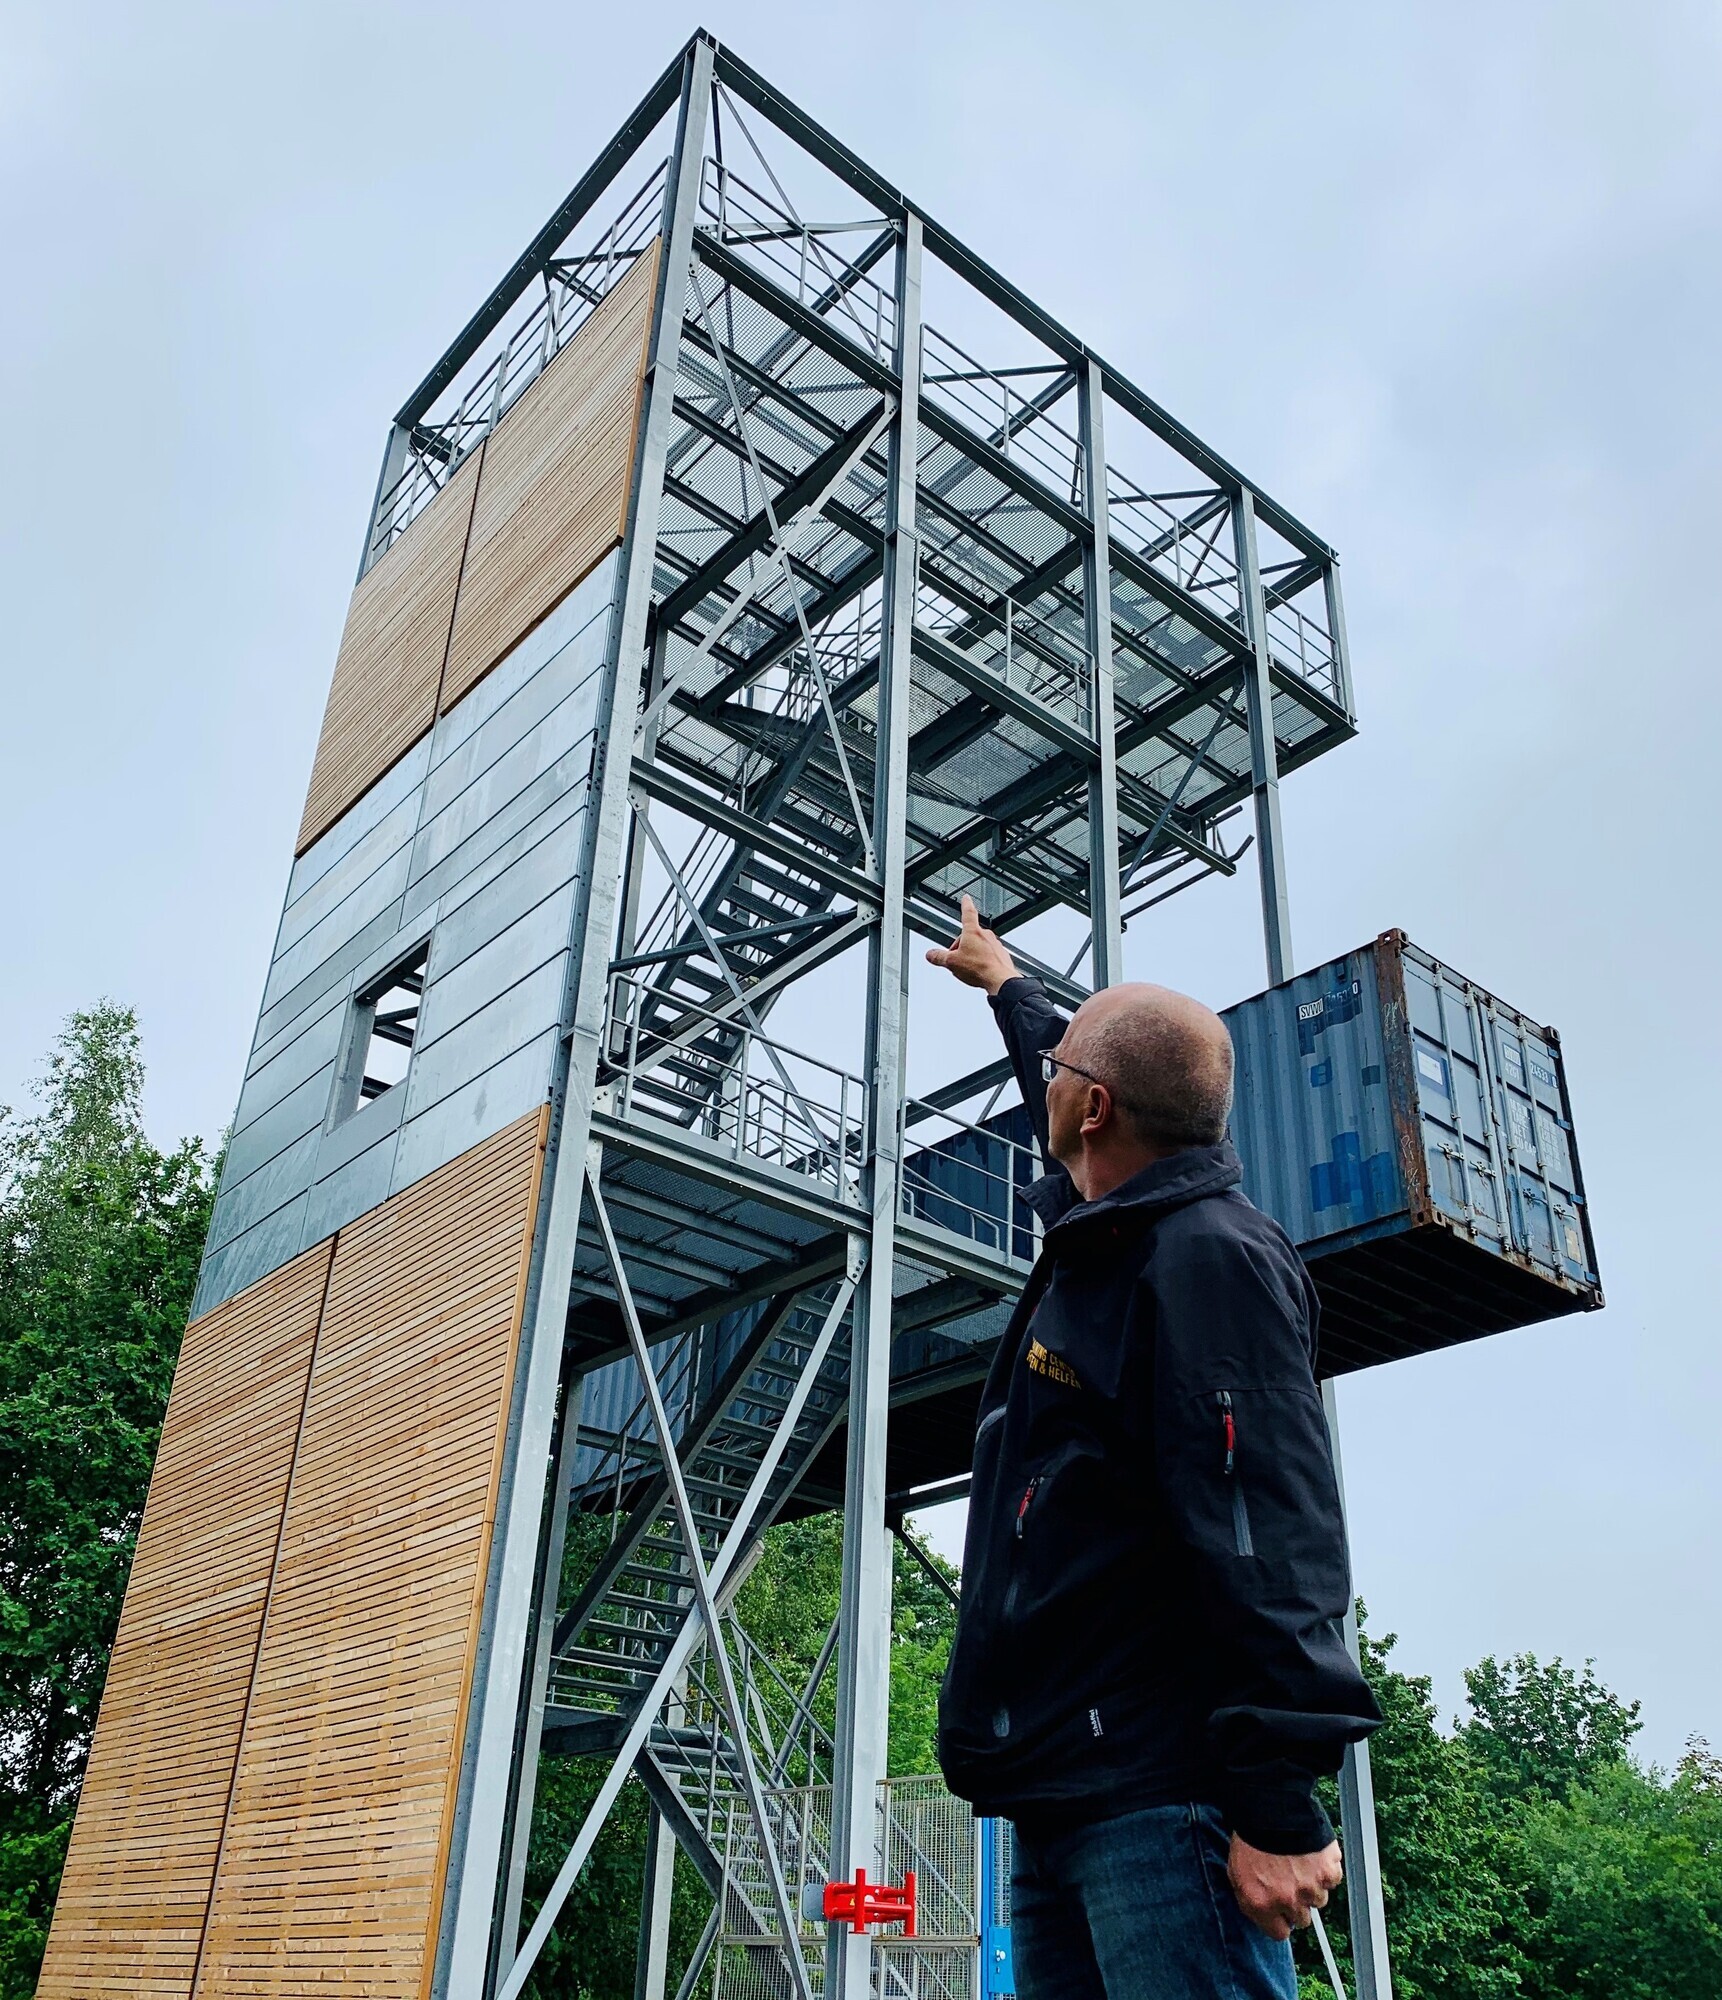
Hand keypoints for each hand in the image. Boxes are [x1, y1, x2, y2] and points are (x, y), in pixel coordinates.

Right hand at [925, 894, 1019, 995]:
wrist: (1000, 980)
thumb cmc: (979, 968)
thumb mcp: (952, 963)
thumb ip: (939, 957)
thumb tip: (930, 954)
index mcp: (972, 932)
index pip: (968, 913)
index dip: (966, 904)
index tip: (966, 898)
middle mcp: (986, 935)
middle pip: (970, 935)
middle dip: (961, 946)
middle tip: (957, 959)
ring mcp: (995, 945)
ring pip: (979, 946)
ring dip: (972, 954)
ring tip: (969, 968)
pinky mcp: (1001, 955)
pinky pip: (989, 955)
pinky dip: (983, 961)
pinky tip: (979, 971)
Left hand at [1227, 1835, 1342, 1941]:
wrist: (1270, 1806)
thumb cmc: (1251, 1834)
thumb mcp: (1236, 1871)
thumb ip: (1249, 1898)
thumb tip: (1261, 1912)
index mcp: (1261, 1903)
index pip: (1279, 1933)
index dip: (1280, 1920)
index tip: (1281, 1911)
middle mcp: (1288, 1901)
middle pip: (1302, 1918)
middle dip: (1297, 1902)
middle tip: (1290, 1880)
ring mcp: (1310, 1888)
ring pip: (1319, 1899)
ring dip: (1312, 1885)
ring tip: (1300, 1862)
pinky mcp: (1328, 1872)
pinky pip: (1332, 1880)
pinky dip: (1325, 1869)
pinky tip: (1313, 1854)